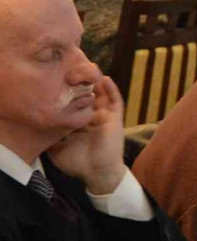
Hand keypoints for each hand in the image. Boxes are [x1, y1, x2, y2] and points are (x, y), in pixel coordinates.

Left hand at [47, 76, 126, 195]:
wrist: (97, 173)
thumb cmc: (78, 163)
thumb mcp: (57, 149)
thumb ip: (50, 137)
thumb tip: (37, 127)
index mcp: (79, 124)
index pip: (74, 104)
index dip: (68, 92)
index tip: (58, 81)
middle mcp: (92, 117)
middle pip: (88, 95)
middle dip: (82, 83)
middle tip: (73, 69)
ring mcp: (104, 117)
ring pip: (102, 94)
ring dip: (97, 82)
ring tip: (90, 67)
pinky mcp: (116, 118)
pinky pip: (116, 101)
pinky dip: (112, 90)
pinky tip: (105, 79)